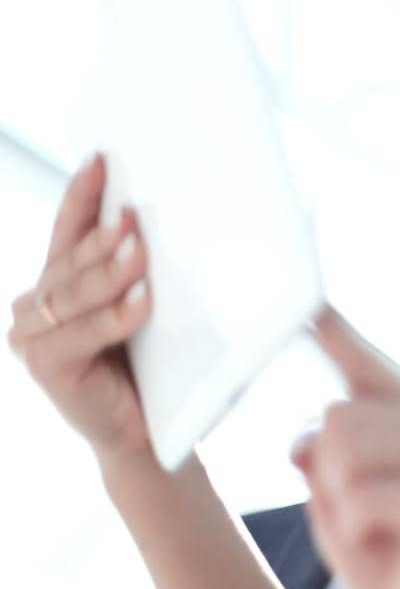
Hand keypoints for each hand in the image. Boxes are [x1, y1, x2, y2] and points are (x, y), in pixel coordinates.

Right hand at [7, 154, 156, 470]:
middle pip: (70, 257)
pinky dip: (113, 317)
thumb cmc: (154, 365)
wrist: (150, 429)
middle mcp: (38, 302)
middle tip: (135, 216)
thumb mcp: (151, 306)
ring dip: (109, 271)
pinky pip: (81, 333)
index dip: (83, 194)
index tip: (102, 159)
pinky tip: (141, 303)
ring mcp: (33, 334)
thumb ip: (147, 270)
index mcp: (62, 281)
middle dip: (104, 235)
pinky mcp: (44, 365)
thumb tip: (177, 225)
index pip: (69, 228)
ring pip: (73, 292)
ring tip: (140, 252)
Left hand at [298, 308, 399, 588]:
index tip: (308, 303)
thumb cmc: (396, 560)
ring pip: (346, 452)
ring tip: (374, 530)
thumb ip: (322, 464)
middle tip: (358, 516)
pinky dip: (355, 529)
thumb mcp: (342, 507)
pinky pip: (364, 498)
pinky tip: (387, 547)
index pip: (369, 367)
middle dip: (326, 473)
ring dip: (340, 502)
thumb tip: (304, 439)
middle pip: (338, 416)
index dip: (338, 335)